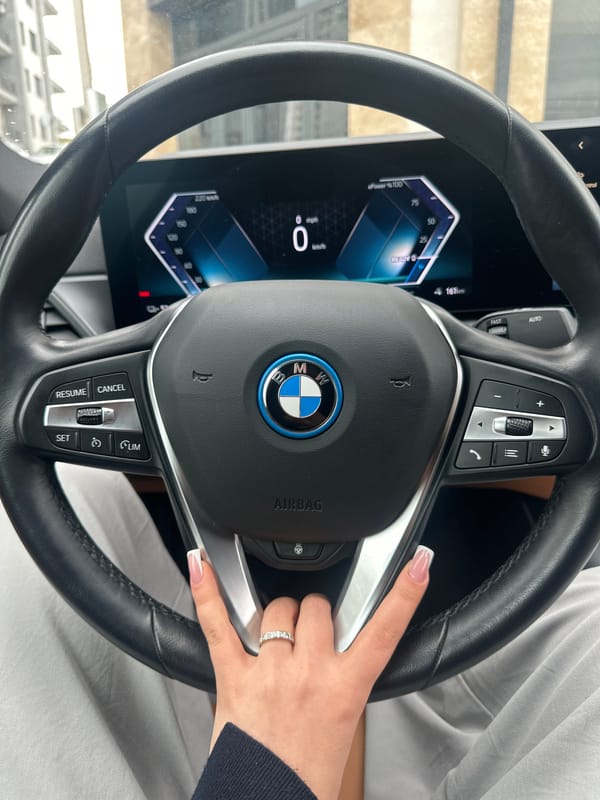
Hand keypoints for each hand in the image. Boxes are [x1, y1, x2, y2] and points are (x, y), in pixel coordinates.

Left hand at [188, 545, 431, 799]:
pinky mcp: (233, 677)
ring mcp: (270, 671)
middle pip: (318, 608)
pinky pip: (217, 625)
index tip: (417, 567)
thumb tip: (334, 649)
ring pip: (280, 609)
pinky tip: (201, 566)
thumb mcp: (345, 723)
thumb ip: (342, 679)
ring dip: (282, 616)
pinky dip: (207, 593)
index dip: (404, 595)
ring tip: (278, 639)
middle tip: (311, 637)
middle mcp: (310, 673)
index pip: (384, 631)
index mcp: (345, 689)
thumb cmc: (306, 775)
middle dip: (315, 614)